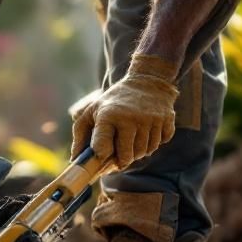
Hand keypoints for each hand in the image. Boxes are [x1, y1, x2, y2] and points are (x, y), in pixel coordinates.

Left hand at [71, 55, 179, 169]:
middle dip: (122, 160)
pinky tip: (147, 133)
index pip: (103, 149)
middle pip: (127, 156)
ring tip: (132, 141)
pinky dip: (153, 143)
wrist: (146, 80)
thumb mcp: (92, 111)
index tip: (102, 158)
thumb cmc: (114, 100)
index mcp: (108, 116)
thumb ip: (80, 135)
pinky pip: (160, 143)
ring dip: (138, 152)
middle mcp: (130, 118)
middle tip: (119, 156)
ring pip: (145, 152)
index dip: (101, 158)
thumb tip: (74, 160)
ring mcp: (151, 119)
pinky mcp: (167, 119)